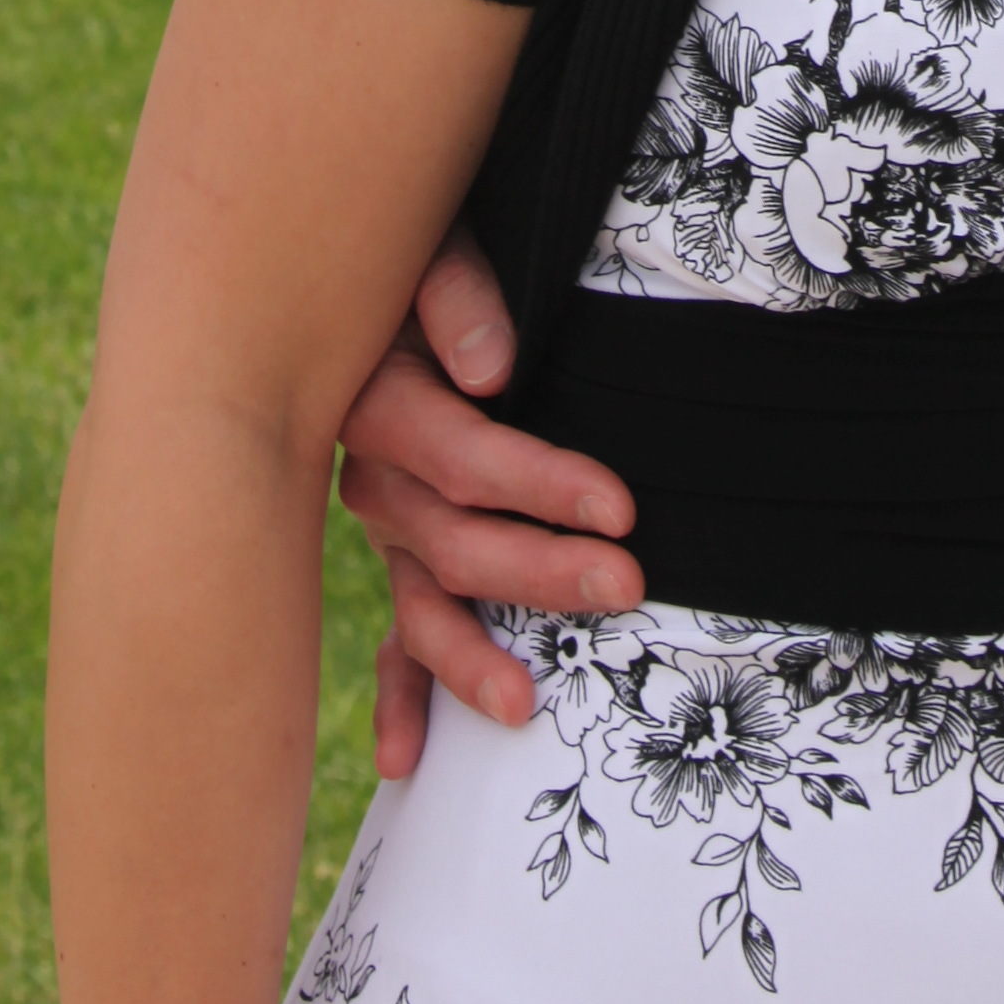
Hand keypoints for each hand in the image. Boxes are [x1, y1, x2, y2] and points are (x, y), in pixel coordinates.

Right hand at [331, 227, 643, 779]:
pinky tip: (405, 762)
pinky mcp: (403, 556)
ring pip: (423, 604)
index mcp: (378, 400)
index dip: (542, 485)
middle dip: (541, 569)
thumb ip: (455, 294)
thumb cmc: (420, 248)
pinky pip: (391, 636)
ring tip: (525, 707)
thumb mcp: (435, 241)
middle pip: (454, 542)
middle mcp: (374, 476)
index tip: (620, 508)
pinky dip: (400, 696)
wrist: (377, 266)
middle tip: (629, 584)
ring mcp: (386, 527)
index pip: (464, 458)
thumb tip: (488, 369)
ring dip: (471, 656)